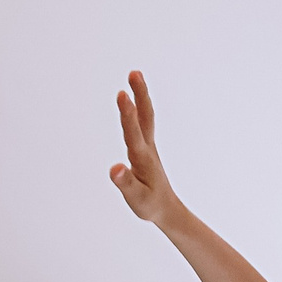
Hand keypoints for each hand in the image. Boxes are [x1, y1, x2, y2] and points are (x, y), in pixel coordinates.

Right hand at [109, 70, 181, 225]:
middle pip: (145, 116)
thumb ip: (126, 183)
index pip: (133, 132)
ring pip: (145, 116)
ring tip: (134, 74)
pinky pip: (143, 121)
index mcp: (143, 158)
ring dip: (140, 95)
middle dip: (140, 94)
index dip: (128, 114)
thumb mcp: (137, 199)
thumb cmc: (150, 205)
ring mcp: (148, 145)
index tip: (123, 95)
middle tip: (134, 73)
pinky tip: (134, 97)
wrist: (166, 208)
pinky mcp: (146, 147)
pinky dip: (139, 106)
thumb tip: (115, 168)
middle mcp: (147, 147)